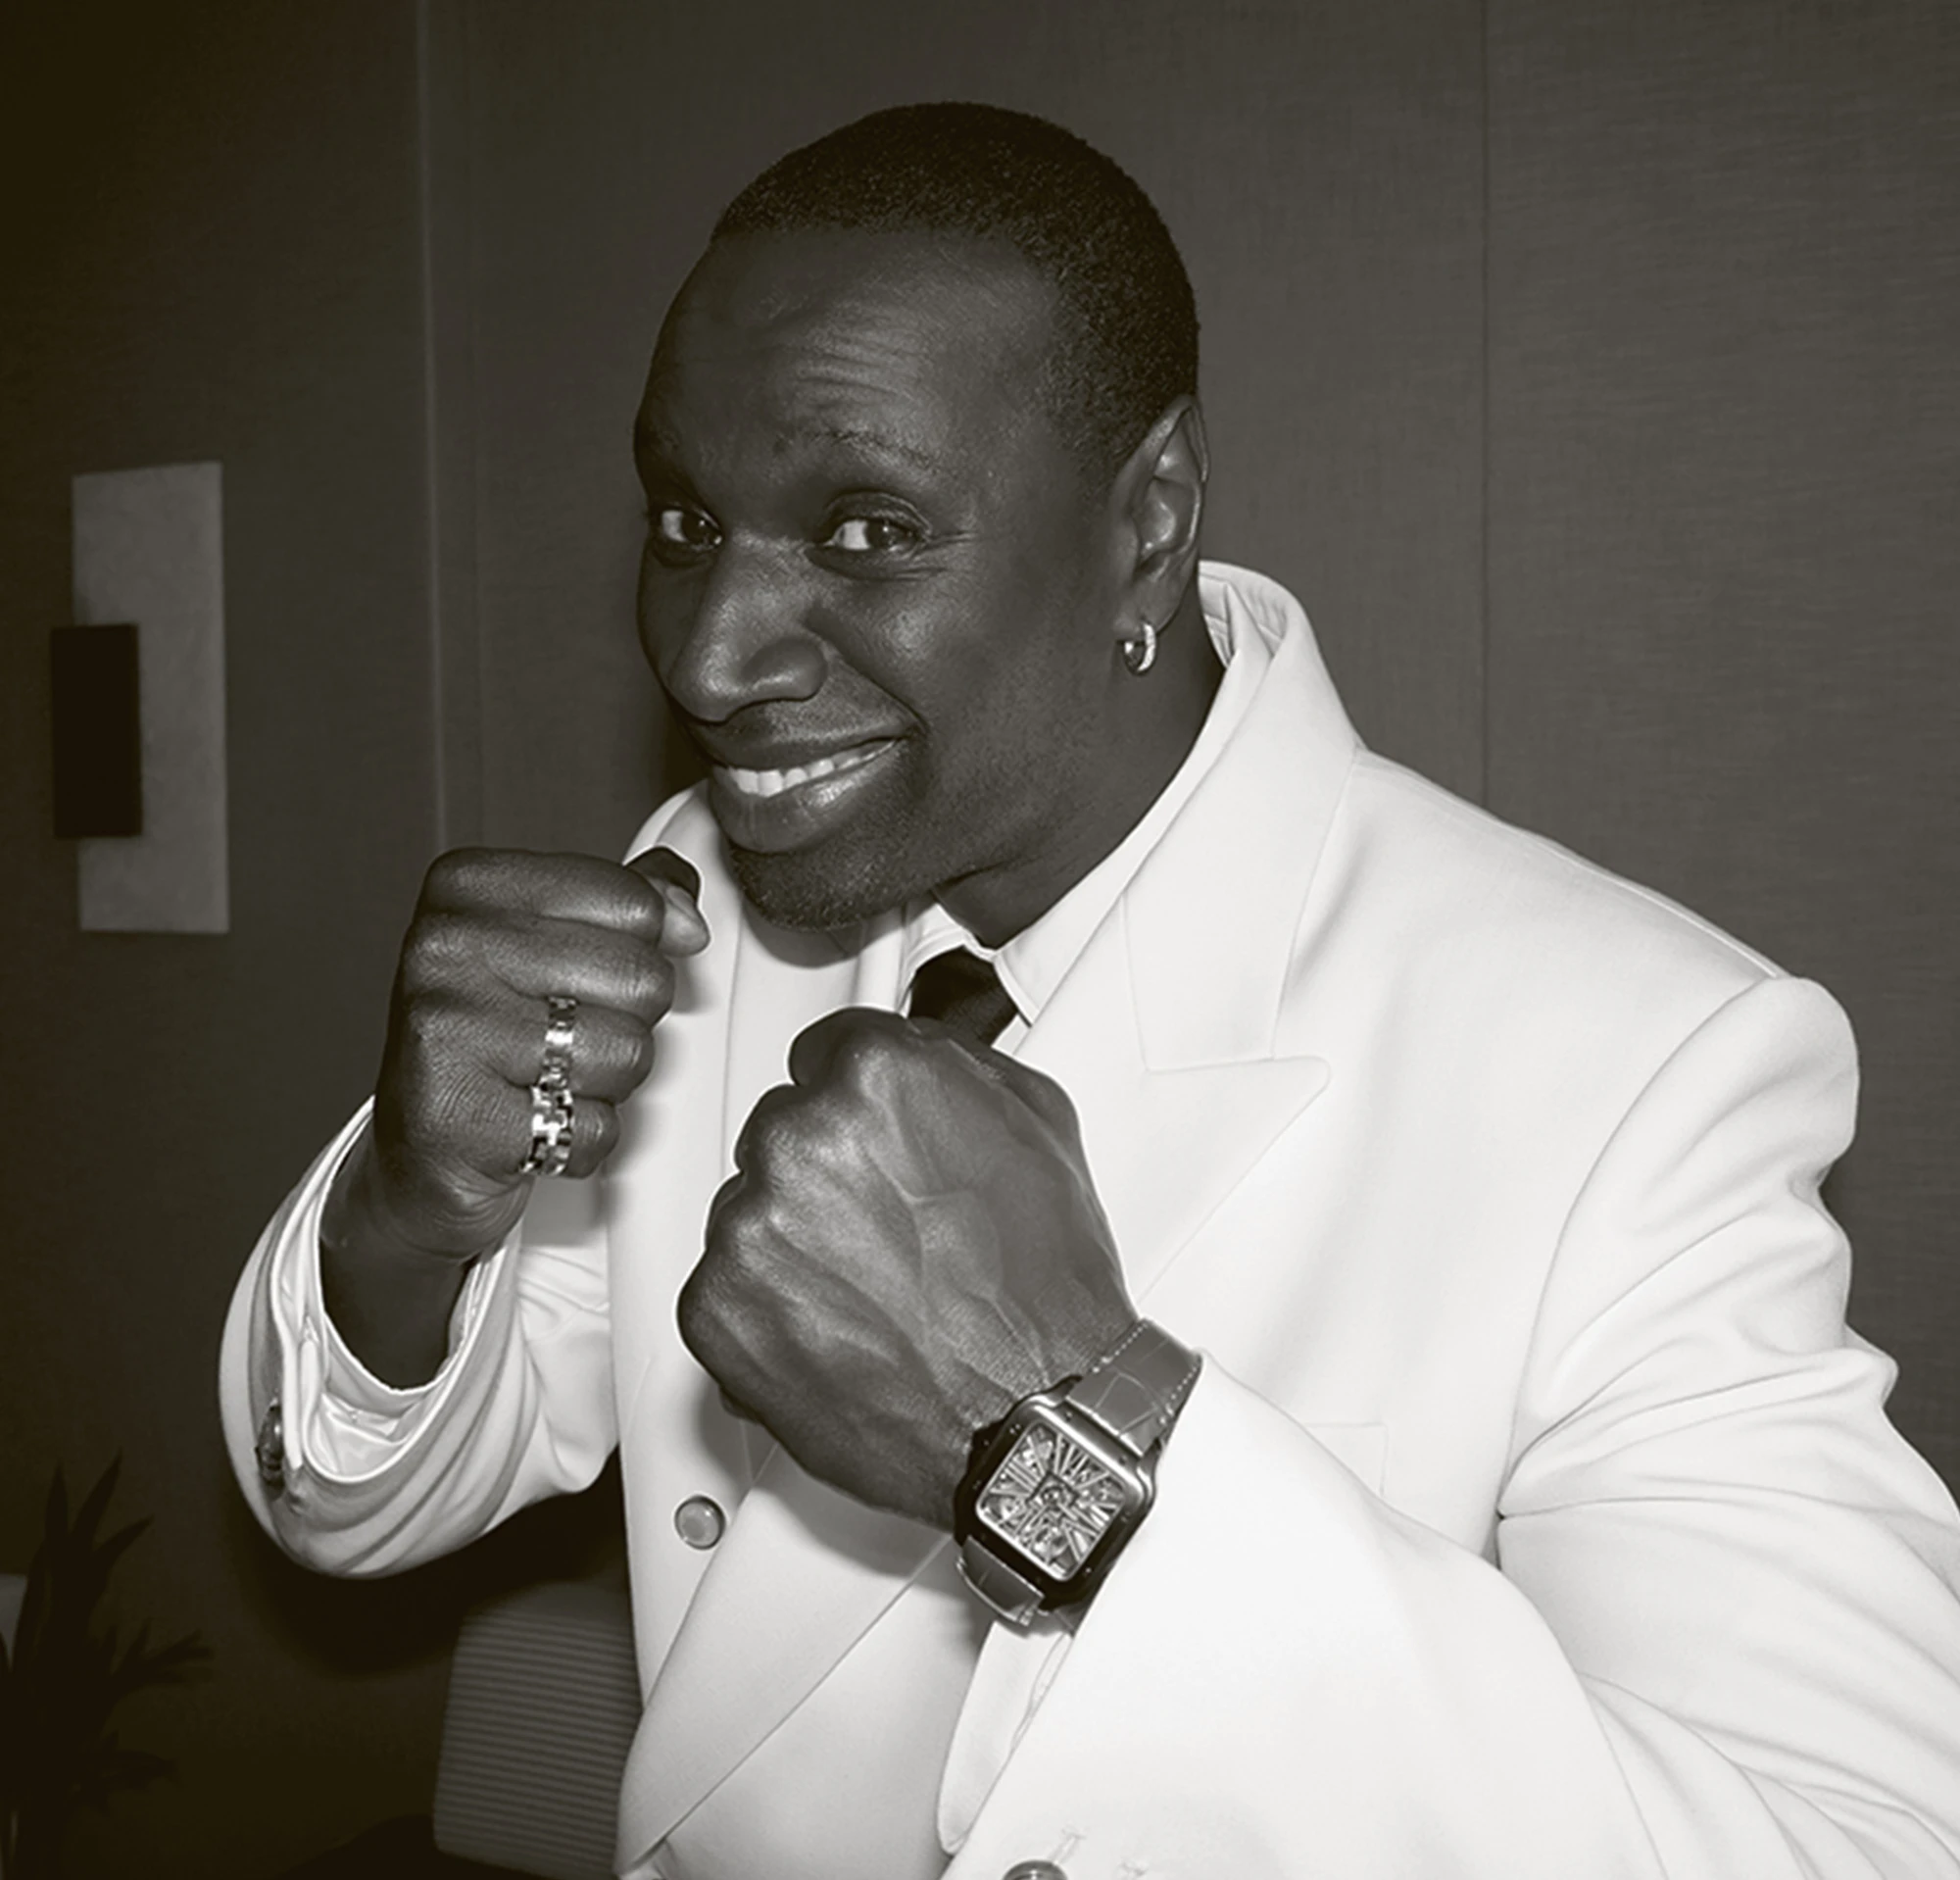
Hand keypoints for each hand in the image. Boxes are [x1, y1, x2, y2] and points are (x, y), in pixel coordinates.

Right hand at [333, 845, 708, 1267]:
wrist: (425, 1153)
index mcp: (469, 884)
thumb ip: (632, 906)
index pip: (633, 902)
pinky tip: (532, 1124)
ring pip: (627, 1052)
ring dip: (607, 1084)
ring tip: (546, 1080)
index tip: (586, 976)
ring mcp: (445, 1027)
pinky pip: (594, 1125)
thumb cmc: (493, 1040)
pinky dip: (583, 1139)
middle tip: (562, 1040)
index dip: (641, 951)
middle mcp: (445, 945)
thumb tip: (688, 917)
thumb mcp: (556, 945)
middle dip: (628, 1023)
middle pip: (641, 977)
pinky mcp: (458, 1115)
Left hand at [678, 1008, 1138, 1529]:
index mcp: (873, 1079)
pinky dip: (768, 1306)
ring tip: (874, 1286)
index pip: (824, 1051)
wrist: (1031, 1414)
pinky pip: (723, 1284)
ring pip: (751, 1207)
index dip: (860, 1101)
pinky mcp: (715, 1308)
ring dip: (795, 1237)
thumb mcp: (1035, 1124)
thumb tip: (912, 1045)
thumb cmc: (1043, 1288)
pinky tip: (841, 1325)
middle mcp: (799, 1141)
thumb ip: (952, 1064)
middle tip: (891, 1225)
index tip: (876, 1138)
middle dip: (827, 1170)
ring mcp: (750, 1227)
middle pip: (783, 1129)